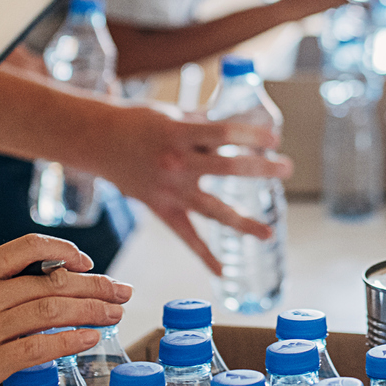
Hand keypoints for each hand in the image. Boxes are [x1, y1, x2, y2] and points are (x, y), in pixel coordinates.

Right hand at [0, 235, 130, 385]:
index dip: (65, 250)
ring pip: (50, 311)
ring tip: (116, 314)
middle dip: (95, 285)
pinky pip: (38, 348)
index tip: (89, 262)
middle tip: (123, 291)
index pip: (28, 246)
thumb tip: (47, 289)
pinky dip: (69, 340)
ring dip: (91, 310)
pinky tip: (90, 338)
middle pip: (50, 281)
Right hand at [104, 102, 292, 274]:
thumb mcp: (173, 114)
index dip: (250, 135)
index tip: (275, 138)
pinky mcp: (161, 208)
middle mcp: (176, 163)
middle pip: (226, 168)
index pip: (222, 133)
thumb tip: (241, 125)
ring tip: (269, 234)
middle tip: (287, 169)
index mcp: (180, 133)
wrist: (98, 141)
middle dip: (259, 169)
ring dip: (242, 222)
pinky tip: (223, 271)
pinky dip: (203, 255)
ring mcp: (169, 190)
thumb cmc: (139, 122)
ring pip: (211, 209)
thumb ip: (206, 124)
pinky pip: (186, 235)